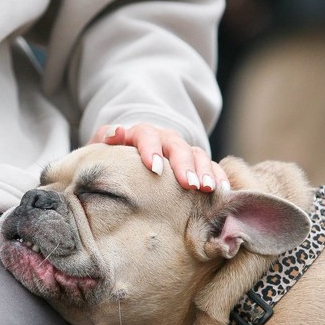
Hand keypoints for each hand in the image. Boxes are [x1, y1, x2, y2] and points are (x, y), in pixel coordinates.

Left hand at [89, 123, 228, 191]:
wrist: (129, 153)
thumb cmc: (113, 156)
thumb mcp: (101, 147)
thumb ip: (104, 138)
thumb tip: (117, 132)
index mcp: (140, 133)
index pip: (146, 135)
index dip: (151, 150)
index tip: (154, 168)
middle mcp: (164, 138)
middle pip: (177, 146)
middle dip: (184, 164)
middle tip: (189, 184)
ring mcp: (182, 150)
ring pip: (197, 154)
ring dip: (204, 171)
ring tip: (208, 189)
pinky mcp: (195, 163)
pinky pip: (211, 166)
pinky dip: (218, 177)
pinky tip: (223, 192)